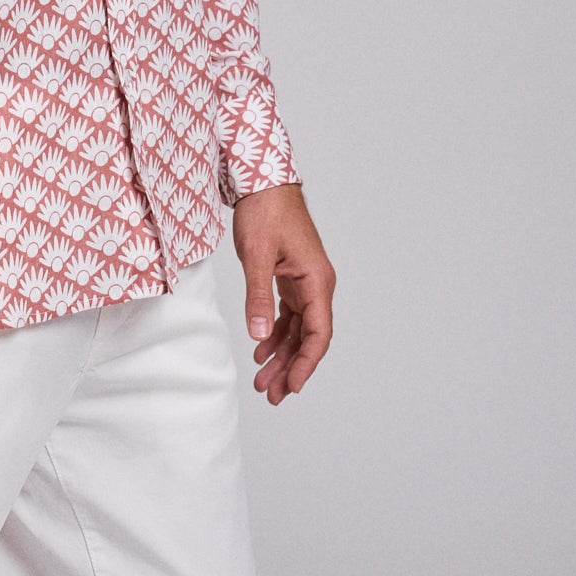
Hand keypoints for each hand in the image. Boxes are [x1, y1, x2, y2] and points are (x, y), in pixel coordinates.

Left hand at [231, 183, 334, 404]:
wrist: (262, 181)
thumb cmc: (264, 211)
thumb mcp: (256, 255)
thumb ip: (258, 296)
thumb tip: (260, 337)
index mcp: (317, 281)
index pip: (318, 333)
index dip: (306, 364)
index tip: (291, 387)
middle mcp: (316, 285)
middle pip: (308, 337)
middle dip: (290, 367)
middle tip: (271, 393)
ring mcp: (304, 282)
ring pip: (297, 329)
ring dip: (281, 354)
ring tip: (262, 379)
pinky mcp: (290, 277)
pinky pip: (288, 314)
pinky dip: (275, 333)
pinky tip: (261, 350)